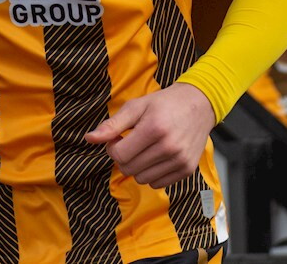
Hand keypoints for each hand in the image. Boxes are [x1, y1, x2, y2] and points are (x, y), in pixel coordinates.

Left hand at [84, 82, 215, 187]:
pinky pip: (157, 184)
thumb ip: (112, 125)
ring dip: (137, 166)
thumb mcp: (136, 106)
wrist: (198, 105)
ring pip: (142, 179)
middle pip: (128, 168)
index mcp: (153, 128)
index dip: (112, 147)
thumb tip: (88, 139)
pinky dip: (151, 173)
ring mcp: (179, 161)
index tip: (118, 137)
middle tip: (130, 142)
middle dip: (123, 157)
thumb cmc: (163, 104)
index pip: (119, 154)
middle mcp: (168, 147)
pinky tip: (156, 157)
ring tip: (144, 148)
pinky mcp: (187, 170)